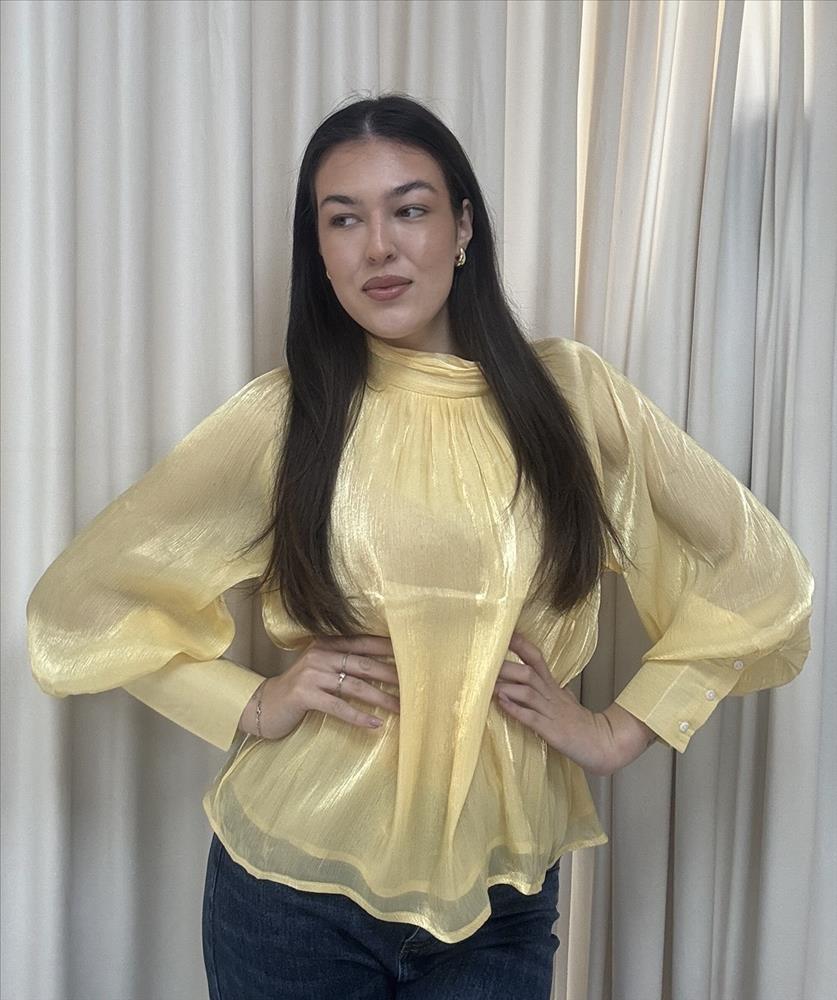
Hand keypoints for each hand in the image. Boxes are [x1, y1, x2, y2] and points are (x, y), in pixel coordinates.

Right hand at [240, 634, 399, 739]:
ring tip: (400, 708)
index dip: (386, 648)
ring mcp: (311, 674)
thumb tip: (381, 670)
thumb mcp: (320, 670)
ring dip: (380, 698)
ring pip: (354, 686)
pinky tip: (375, 724)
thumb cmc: (300, 690)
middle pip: (363, 664)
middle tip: (413, 684)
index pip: (362, 643)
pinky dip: (358, 716)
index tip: (411, 653)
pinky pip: (338, 706)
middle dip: (391, 674)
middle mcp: (320, 655)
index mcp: (327, 645)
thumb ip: (343, 664)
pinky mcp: (305, 695)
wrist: (264, 705)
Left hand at [493, 631, 617, 775]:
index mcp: (552, 686)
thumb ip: (557, 690)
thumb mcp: (567, 700)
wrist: (602, 743)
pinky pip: (531, 717)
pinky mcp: (551, 730)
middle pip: (528, 672)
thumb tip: (554, 682)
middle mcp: (551, 695)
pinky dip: (515, 709)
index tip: (504, 634)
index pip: (536, 658)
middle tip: (484, 663)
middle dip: (506, 667)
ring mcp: (551, 711)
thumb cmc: (580, 723)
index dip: (520, 645)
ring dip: (507, 687)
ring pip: (528, 692)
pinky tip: (501, 703)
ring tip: (487, 685)